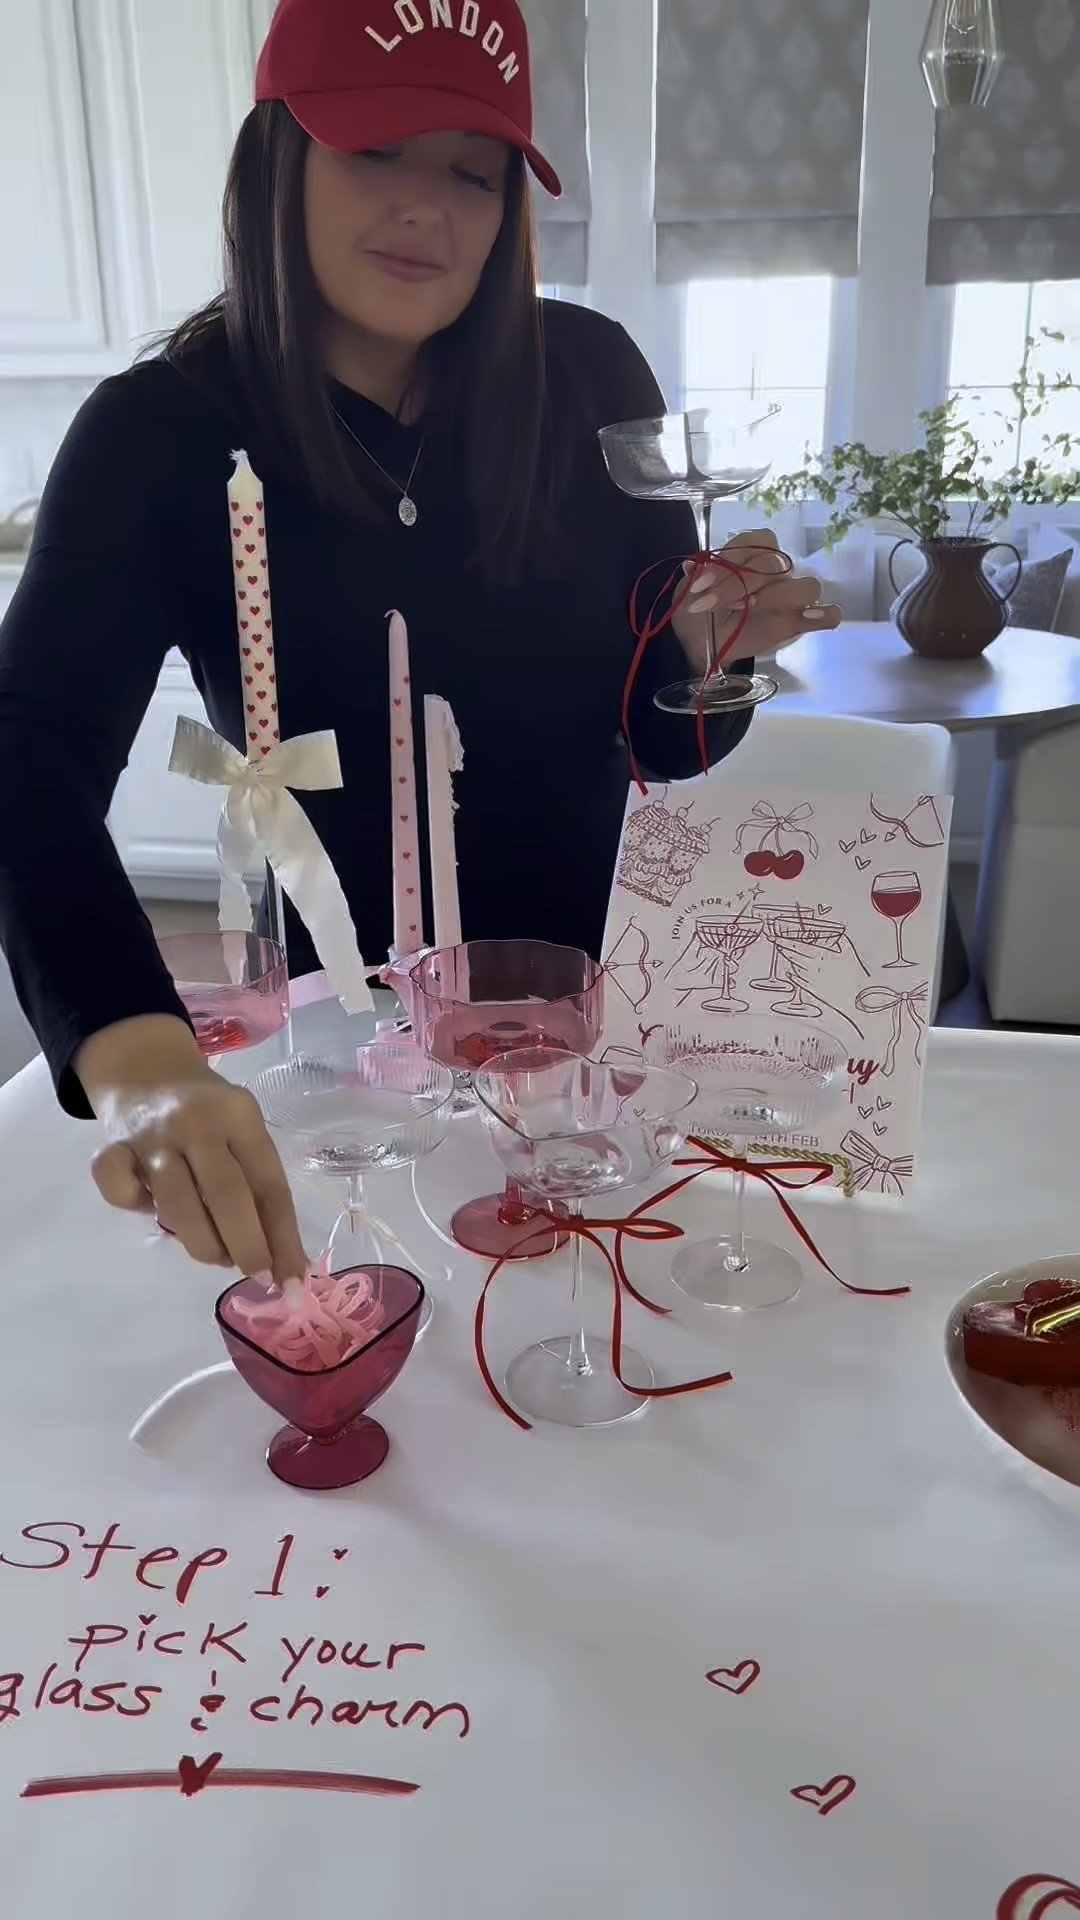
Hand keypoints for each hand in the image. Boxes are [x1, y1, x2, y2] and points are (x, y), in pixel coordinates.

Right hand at [76, 1014, 306, 1282]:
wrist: (145, 1068)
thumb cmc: (209, 1115)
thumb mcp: (242, 1134)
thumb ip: (257, 1188)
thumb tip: (284, 1263)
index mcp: (241, 1116)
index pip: (270, 1185)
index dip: (283, 1238)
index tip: (291, 1280)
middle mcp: (198, 1122)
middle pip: (227, 1195)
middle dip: (246, 1247)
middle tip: (255, 1274)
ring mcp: (153, 1135)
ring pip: (177, 1204)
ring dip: (202, 1243)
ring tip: (215, 1253)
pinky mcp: (112, 1147)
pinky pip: (120, 1192)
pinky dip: (135, 1208)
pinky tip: (149, 1207)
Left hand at [671, 528, 840, 671]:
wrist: (697, 644)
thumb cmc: (696, 611)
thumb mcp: (688, 593)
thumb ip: (696, 578)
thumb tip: (693, 567)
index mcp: (751, 552)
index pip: (756, 542)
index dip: (731, 560)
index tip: (700, 585)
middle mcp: (775, 570)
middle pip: (777, 564)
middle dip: (741, 583)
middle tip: (711, 604)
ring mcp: (788, 596)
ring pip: (806, 586)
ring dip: (777, 597)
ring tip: (747, 610)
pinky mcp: (797, 621)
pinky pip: (827, 614)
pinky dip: (823, 615)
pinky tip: (807, 620)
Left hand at [775, 933, 869, 1019]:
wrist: (859, 998)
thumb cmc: (855, 973)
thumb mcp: (848, 949)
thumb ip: (835, 935)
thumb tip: (826, 924)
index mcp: (822, 955)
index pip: (797, 944)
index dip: (784, 939)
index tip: (775, 935)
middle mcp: (813, 966)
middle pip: (792, 954)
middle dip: (782, 946)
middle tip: (774, 939)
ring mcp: (811, 979)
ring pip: (794, 966)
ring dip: (788, 958)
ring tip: (783, 951)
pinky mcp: (812, 990)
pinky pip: (798, 980)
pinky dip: (793, 974)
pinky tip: (791, 971)